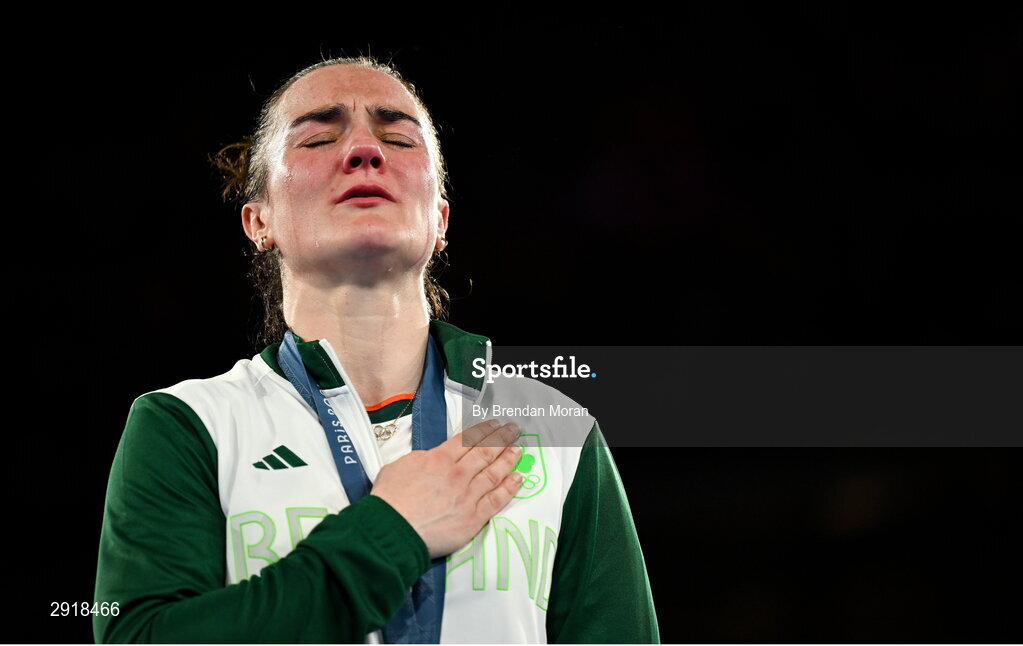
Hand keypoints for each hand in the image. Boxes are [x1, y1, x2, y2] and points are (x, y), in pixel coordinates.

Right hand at [371, 419, 523, 558]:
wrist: (392, 530)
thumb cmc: (389, 500)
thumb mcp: (399, 466)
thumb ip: (421, 458)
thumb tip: (432, 457)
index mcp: (439, 459)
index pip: (467, 440)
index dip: (483, 430)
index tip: (494, 425)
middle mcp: (457, 474)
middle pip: (485, 452)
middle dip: (502, 438)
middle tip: (513, 430)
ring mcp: (468, 496)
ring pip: (494, 473)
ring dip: (508, 459)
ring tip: (518, 450)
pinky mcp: (473, 518)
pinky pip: (497, 499)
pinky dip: (510, 487)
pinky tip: (518, 478)